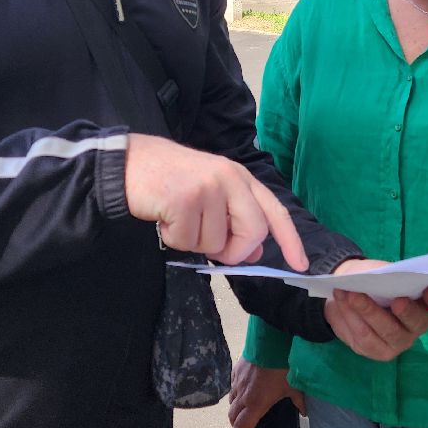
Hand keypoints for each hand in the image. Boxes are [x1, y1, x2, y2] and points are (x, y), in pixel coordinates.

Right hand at [124, 134, 308, 270]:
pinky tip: (163, 217)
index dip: (290, 240)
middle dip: (233, 251)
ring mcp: (207, 188)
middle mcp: (229, 178)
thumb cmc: (169, 180)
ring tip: (177, 218)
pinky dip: (172, 239)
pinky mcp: (183, 200)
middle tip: (211, 248)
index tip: (299, 264)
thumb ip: (234, 219)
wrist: (128, 162)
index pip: (275, 211)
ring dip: (193, 242)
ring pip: (214, 244)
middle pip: (252, 233)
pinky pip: (186, 242)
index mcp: (240, 177)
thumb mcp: (210, 194)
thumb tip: (254, 253)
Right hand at [227, 359, 303, 427]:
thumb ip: (298, 401)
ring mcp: (237, 382)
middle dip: (235, 424)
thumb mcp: (294, 387)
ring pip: (231, 400)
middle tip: (241, 427)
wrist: (272, 342)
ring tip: (242, 408)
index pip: (241, 426)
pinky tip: (244, 388)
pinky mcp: (236, 369)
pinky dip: (236, 391)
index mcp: (256, 404)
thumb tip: (304, 412)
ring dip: (235, 407)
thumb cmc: (283, 368)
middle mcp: (243, 396)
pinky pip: (233, 385)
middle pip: (232, 415)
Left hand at [323, 258, 427, 361]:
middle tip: (396, 301)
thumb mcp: (380, 271)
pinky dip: (351, 318)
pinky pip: (365, 337)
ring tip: (347, 293)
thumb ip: (385, 274)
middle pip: (416, 321)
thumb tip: (380, 278)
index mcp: (426, 300)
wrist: (349, 294)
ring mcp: (400, 340)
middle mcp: (418, 323)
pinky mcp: (378, 350)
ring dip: (366, 310)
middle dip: (406, 311)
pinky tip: (340, 303)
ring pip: (386, 330)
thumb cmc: (373, 279)